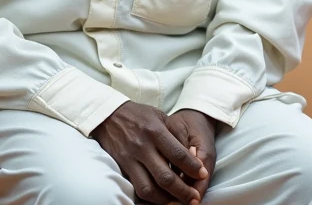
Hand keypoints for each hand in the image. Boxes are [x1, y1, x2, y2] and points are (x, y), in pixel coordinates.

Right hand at [91, 101, 208, 203]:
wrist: (108, 116)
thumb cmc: (139, 115)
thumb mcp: (160, 116)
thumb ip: (176, 135)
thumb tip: (193, 156)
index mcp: (155, 131)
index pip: (178, 154)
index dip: (193, 168)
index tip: (203, 174)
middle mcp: (142, 147)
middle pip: (166, 177)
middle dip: (183, 192)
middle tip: (195, 198)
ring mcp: (130, 159)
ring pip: (149, 189)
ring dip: (166, 200)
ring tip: (179, 203)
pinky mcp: (122, 168)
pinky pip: (137, 189)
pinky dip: (151, 198)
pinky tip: (161, 199)